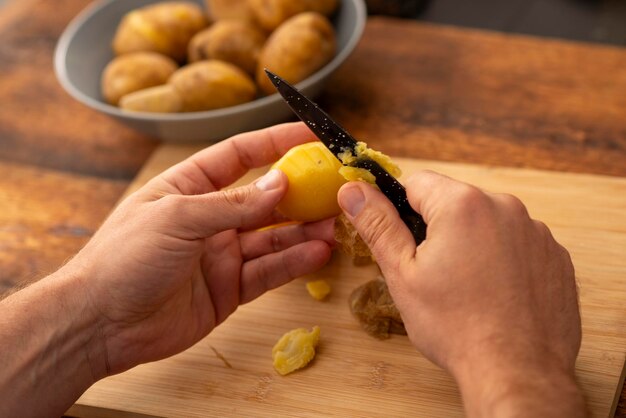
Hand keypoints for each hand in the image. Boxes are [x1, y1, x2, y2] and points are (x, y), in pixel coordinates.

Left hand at [70, 122, 334, 376]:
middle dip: (300, 192)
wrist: (100, 324)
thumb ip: (234, 204)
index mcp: (189, 187)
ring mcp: (221, 254)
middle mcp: (209, 218)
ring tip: (335, 224)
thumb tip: (281, 183)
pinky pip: (269, 271)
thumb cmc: (124, 258)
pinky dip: (294, 263)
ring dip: (304, 229)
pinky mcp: (229, 288)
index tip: (311, 134)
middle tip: (334, 188)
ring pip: (273, 237)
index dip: (275, 142)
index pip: (240, 155)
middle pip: (264, 199)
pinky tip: (318, 253)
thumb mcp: (178, 218)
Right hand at [337, 171, 584, 416]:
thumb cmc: (456, 327)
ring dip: (472, 243)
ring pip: (486, 223)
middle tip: (432, 273)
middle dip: (438, 229)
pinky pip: (517, 243)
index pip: (416, 183)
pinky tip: (495, 293)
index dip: (400, 210)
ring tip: (467, 288)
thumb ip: (377, 224)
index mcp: (462, 204)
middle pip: (454, 202)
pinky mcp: (555, 255)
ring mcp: (535, 231)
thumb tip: (352, 190)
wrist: (517, 374)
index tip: (403, 242)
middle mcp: (505, 206)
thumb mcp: (402, 274)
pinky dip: (503, 260)